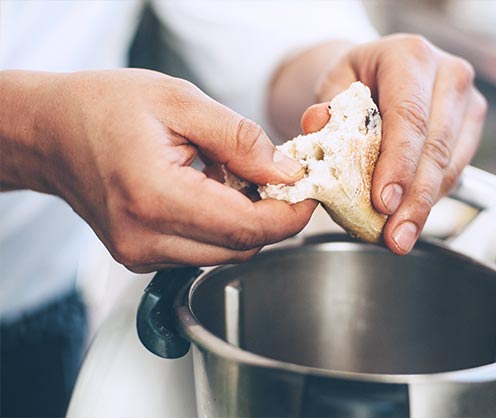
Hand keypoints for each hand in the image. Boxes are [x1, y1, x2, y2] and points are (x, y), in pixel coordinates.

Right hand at [10, 69, 314, 271]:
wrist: (51, 131)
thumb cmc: (105, 107)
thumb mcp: (180, 101)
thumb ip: (240, 139)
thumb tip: (286, 172)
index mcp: (155, 196)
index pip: (246, 228)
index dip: (289, 216)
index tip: (308, 194)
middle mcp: (145, 237)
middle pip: (241, 247)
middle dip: (271, 216)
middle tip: (275, 176)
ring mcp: (140, 253)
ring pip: (225, 253)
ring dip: (244, 220)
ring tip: (229, 176)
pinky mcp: (140, 256)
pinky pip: (202, 250)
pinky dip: (219, 225)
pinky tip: (208, 191)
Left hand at [302, 34, 486, 253]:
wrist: (380, 73)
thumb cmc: (356, 80)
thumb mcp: (330, 85)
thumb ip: (323, 109)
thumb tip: (316, 125)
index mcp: (409, 56)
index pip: (408, 117)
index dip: (399, 164)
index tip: (384, 202)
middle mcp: (448, 74)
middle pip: (435, 146)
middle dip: (414, 199)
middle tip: (395, 237)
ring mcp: (466, 102)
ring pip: (450, 165)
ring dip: (424, 206)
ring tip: (400, 236)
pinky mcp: (472, 127)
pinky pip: (455, 171)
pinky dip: (430, 198)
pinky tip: (410, 217)